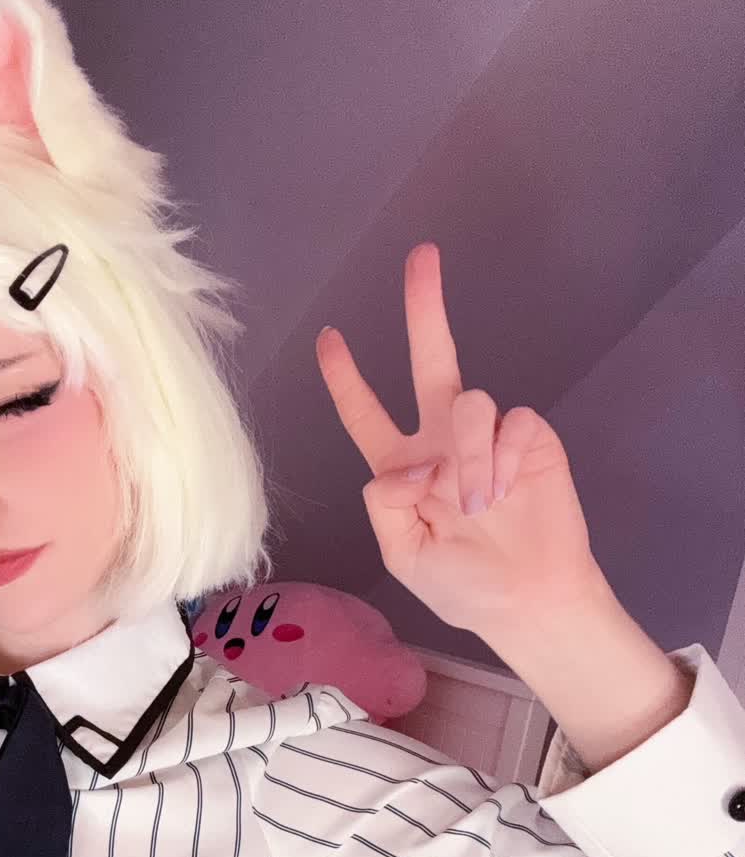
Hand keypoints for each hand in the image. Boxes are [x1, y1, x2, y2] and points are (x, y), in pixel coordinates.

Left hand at [315, 242, 609, 637]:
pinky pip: (511, 420)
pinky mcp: (529, 438)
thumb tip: (415, 460)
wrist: (527, 599)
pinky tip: (509, 492)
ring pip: (468, 401)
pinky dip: (504, 457)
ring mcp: (486, 435)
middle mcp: (442, 440)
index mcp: (401, 467)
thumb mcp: (401, 553)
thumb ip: (385, 502)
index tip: (328, 338)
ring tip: (479, 503)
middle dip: (424, 308)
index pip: (366, 414)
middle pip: (430, 360)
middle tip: (421, 256)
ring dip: (469, 453)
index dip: (346, 379)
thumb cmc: (461, 585)